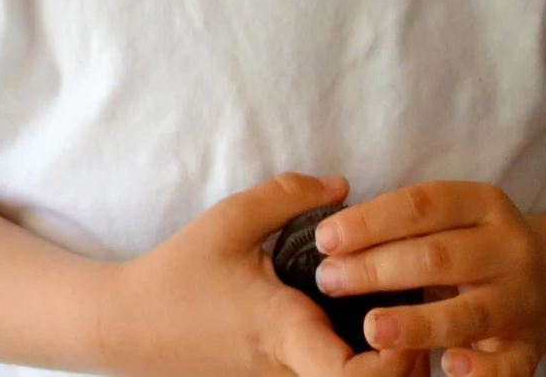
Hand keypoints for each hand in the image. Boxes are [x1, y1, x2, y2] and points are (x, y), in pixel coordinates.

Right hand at [100, 171, 428, 376]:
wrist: (128, 327)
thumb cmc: (178, 273)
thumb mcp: (230, 220)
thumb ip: (289, 196)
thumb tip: (344, 186)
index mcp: (284, 332)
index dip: (395, 358)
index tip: (401, 318)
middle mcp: (290, 372)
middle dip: (409, 364)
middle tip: (416, 315)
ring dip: (390, 368)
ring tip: (396, 317)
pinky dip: (362, 368)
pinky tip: (365, 329)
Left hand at [310, 182, 545, 376]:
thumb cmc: (474, 244)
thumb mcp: (453, 216)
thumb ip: (406, 223)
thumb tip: (333, 238)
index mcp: (484, 204)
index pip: (421, 205)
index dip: (370, 220)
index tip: (325, 238)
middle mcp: (508, 247)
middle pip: (438, 256)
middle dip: (377, 269)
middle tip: (329, 280)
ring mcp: (521, 299)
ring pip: (467, 312)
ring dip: (417, 322)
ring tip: (371, 329)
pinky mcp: (529, 346)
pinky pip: (507, 365)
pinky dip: (479, 371)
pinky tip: (448, 368)